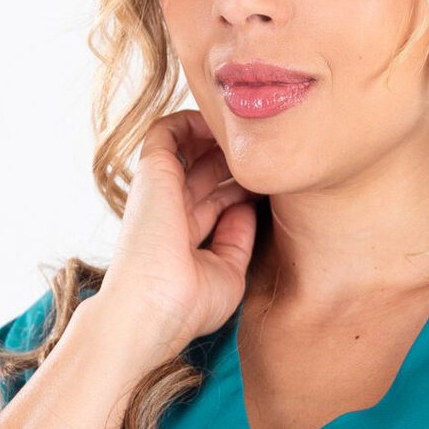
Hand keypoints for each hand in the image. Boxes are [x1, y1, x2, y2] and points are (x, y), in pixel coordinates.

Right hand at [94, 111, 258, 352]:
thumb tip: (248, 208)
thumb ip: (238, 239)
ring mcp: (160, 190)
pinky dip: (193, 120)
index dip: (246, 188)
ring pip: (189, 148)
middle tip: (270, 156)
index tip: (275, 185)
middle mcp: (171, 210)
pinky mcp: (152, 171)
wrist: (153, 308)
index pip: (218, 201)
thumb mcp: (228, 273)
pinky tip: (225, 126)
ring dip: (220, 139)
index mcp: (185, 237)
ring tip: (252, 136)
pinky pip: (168, 130)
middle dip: (239, 162)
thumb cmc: (187, 304)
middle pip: (207, 173)